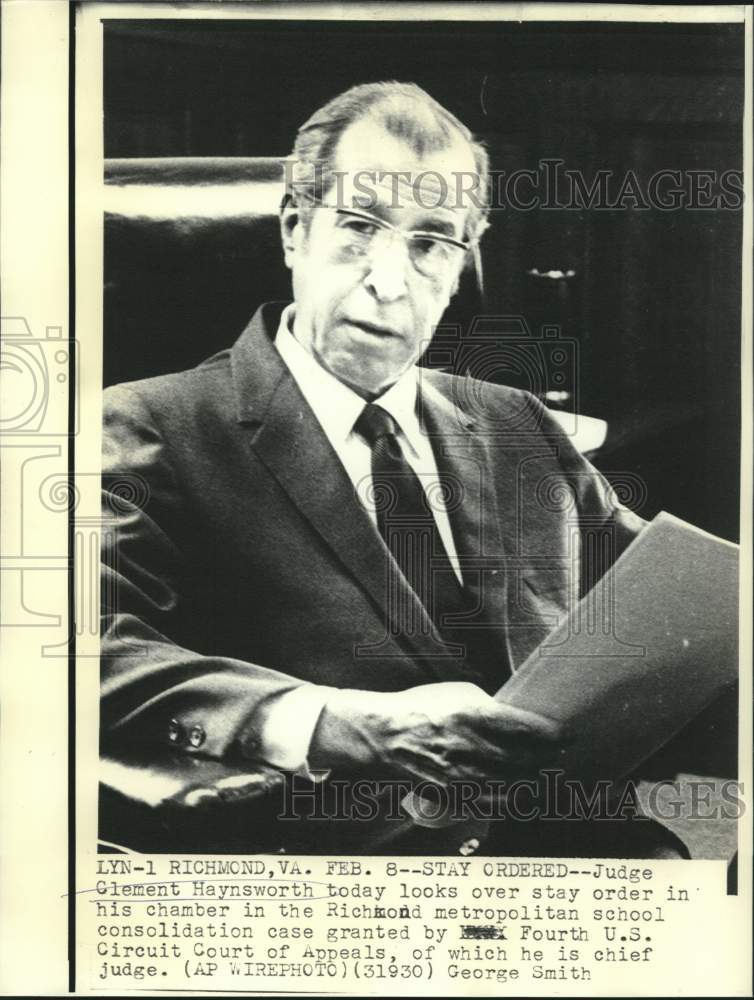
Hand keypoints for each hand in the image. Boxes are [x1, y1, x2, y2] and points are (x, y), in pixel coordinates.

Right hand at [308, 681, 562, 784]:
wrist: (383, 735)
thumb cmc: (422, 707)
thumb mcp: (458, 693)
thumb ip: (490, 707)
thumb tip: (520, 719)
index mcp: (472, 714)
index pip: (527, 729)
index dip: (555, 736)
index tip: (569, 736)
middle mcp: (469, 746)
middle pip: (526, 761)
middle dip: (550, 759)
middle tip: (561, 754)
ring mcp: (461, 776)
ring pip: (515, 786)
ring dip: (537, 781)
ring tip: (547, 773)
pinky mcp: (453, 796)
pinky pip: (494, 804)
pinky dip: (514, 800)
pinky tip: (524, 793)